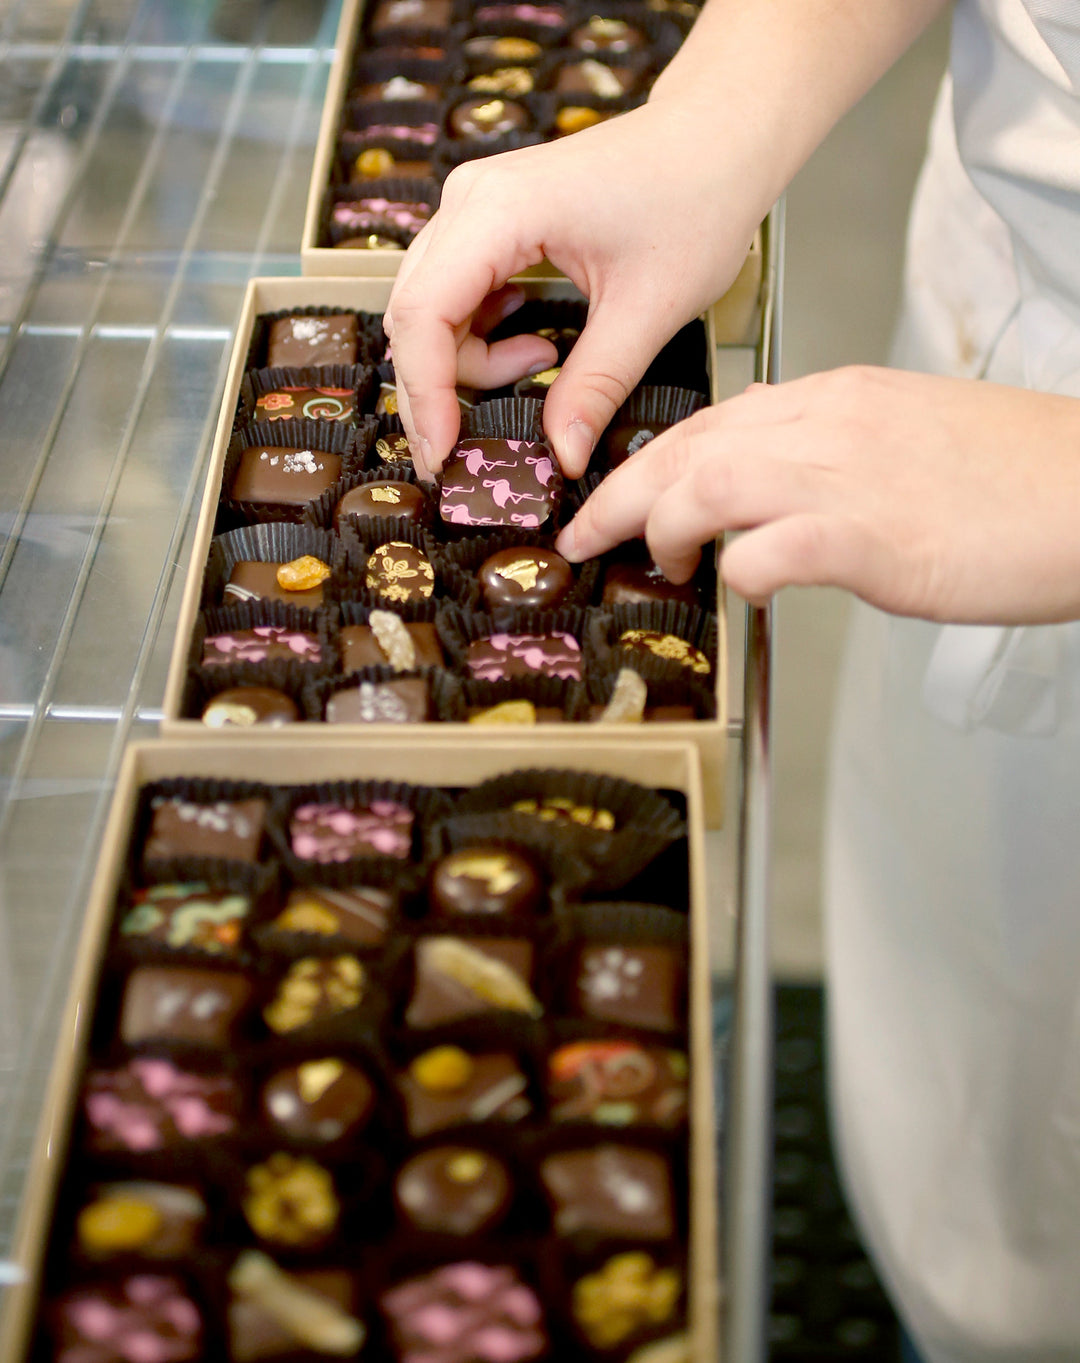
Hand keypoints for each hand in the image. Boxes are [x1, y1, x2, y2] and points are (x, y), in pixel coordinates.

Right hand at [384, 100, 763, 478]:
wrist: (719, 139)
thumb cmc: (695, 198)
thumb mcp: (649, 310)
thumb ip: (595, 387)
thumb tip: (560, 457)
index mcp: (500, 210)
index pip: (423, 313)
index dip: (425, 393)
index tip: (443, 454)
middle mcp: (471, 200)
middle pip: (414, 314)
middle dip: (436, 390)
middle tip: (464, 452)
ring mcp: (476, 207)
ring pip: (431, 309)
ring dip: (469, 363)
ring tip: (540, 366)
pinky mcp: (490, 221)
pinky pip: (456, 295)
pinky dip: (482, 338)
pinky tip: (536, 344)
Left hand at [555, 366, 1079, 624]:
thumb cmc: (1013, 478)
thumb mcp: (905, 434)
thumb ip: (829, 442)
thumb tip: (765, 461)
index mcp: (838, 398)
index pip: (714, 420)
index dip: (649, 462)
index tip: (616, 497)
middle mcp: (831, 425)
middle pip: (690, 446)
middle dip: (621, 494)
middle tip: (584, 537)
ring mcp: (850, 478)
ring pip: (709, 483)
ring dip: (663, 527)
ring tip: (658, 565)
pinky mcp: (875, 538)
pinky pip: (772, 548)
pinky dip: (740, 572)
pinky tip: (745, 588)